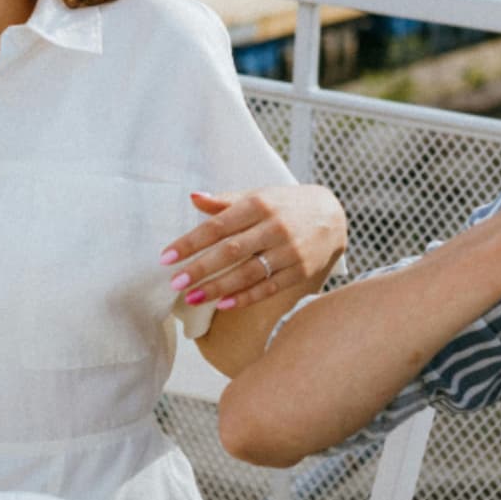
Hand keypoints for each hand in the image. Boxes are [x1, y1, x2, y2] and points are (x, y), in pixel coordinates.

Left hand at [160, 185, 346, 310]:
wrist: (334, 216)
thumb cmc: (286, 205)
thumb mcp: (258, 195)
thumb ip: (226, 200)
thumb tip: (194, 197)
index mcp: (259, 205)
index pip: (218, 226)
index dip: (191, 242)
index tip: (166, 257)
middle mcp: (275, 228)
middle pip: (231, 251)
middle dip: (201, 268)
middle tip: (175, 282)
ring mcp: (290, 251)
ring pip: (249, 272)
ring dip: (219, 287)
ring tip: (193, 297)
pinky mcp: (300, 271)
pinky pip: (269, 287)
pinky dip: (246, 297)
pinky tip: (224, 304)